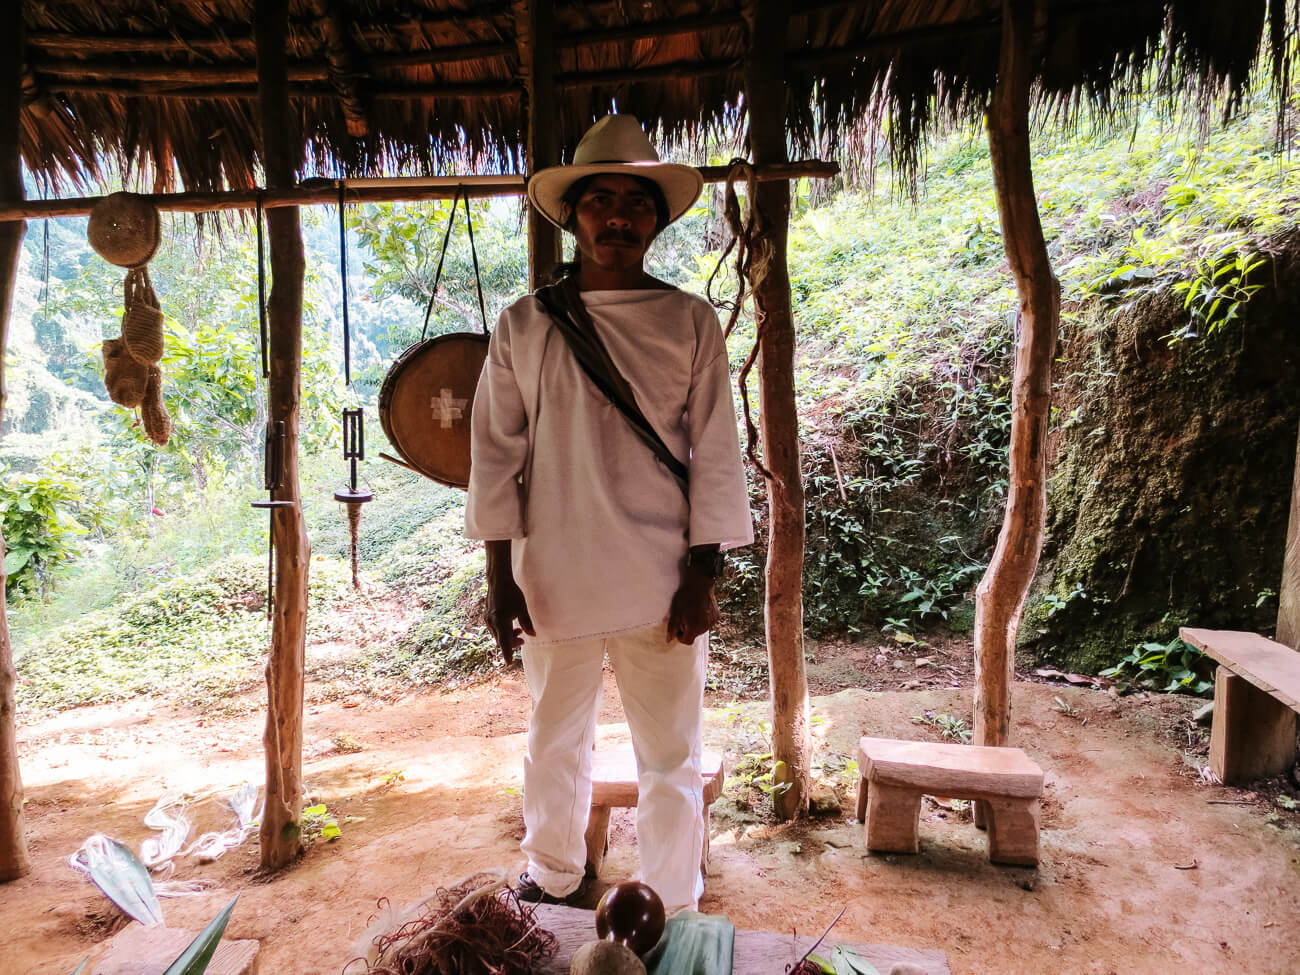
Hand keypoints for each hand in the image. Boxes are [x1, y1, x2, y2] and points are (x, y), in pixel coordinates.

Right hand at [484, 540, 532, 665]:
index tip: (508, 663)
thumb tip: (533, 635)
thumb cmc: (512, 593)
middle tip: (522, 641)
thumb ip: (527, 623)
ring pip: (497, 635)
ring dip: (507, 636)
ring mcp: (488, 619)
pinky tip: (510, 625)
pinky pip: (494, 629)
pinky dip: (502, 630)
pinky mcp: (487, 615)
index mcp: (501, 621)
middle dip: (511, 643)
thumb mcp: (522, 608)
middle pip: (500, 640)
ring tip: (519, 631)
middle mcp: (492, 622)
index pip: (504, 642)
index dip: (507, 653)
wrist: (498, 580)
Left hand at [667, 567, 719, 644]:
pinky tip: (700, 609)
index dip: (681, 637)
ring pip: (702, 629)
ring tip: (693, 612)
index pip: (687, 641)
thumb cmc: (685, 597)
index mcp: (694, 628)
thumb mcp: (675, 612)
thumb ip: (672, 627)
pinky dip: (704, 619)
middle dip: (688, 629)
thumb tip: (669, 640)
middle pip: (695, 635)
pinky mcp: (716, 616)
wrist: (700, 583)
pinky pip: (708, 622)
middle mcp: (704, 627)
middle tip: (685, 617)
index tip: (678, 628)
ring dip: (696, 624)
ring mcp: (712, 622)